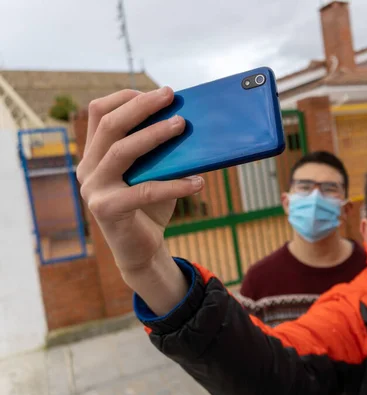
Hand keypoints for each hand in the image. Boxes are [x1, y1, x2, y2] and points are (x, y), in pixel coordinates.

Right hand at [76, 87, 203, 275]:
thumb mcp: (154, 171)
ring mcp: (93, 188)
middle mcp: (87, 168)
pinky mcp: (106, 209)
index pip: (99, 112)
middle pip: (109, 125)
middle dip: (142, 106)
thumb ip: (160, 150)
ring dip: (154, 134)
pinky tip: (198, 182)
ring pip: (122, 151)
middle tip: (170, 96)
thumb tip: (189, 121)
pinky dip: (174, 185)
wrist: (142, 249)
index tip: (157, 92)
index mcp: (94, 153)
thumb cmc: (150, 205)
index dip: (126, 98)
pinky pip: (144, 190)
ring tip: (182, 125)